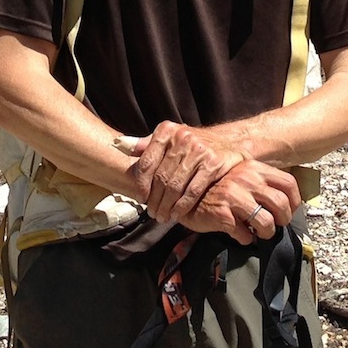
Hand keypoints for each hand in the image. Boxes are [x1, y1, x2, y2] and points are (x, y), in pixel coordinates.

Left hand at [130, 120, 254, 223]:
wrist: (229, 142)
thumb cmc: (192, 144)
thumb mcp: (168, 139)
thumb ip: (145, 144)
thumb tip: (118, 144)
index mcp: (166, 131)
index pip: (146, 162)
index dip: (141, 184)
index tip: (141, 198)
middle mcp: (182, 138)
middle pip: (161, 177)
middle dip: (155, 200)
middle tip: (152, 213)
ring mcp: (199, 151)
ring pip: (175, 186)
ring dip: (167, 206)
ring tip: (163, 216)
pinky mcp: (213, 164)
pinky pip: (193, 190)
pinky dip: (183, 205)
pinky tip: (178, 214)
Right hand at [175, 160, 301, 244]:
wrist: (185, 196)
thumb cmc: (215, 188)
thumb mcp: (240, 176)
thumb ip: (260, 183)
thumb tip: (284, 202)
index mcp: (254, 168)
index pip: (288, 183)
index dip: (294, 201)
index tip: (289, 210)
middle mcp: (246, 180)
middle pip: (281, 205)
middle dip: (282, 220)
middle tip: (275, 225)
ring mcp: (234, 197)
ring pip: (266, 222)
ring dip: (266, 232)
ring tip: (260, 233)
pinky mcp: (222, 215)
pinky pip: (245, 234)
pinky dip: (246, 239)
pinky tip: (241, 235)